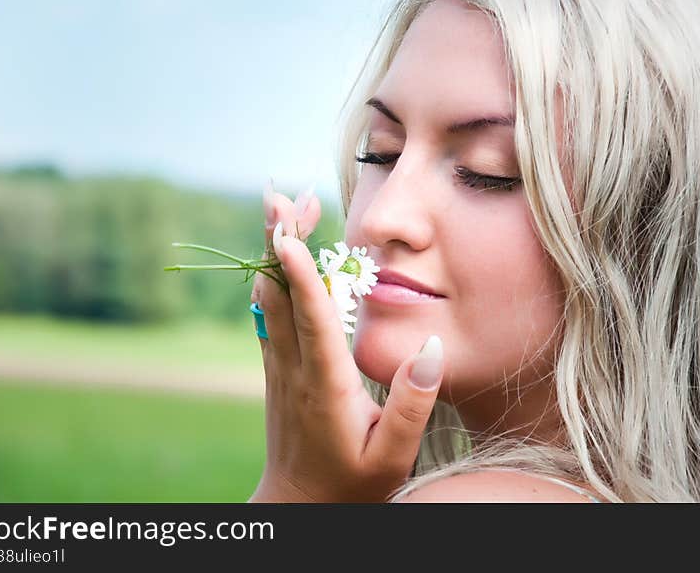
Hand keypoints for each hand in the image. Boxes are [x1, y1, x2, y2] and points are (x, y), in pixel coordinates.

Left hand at [247, 183, 444, 502]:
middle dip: (279, 240)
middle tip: (282, 193)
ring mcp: (280, 364)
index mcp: (325, 385)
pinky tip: (281, 246)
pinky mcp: (277, 364)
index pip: (311, 321)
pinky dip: (275, 271)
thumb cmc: (351, 485)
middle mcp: (295, 367)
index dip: (301, 273)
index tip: (287, 232)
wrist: (299, 506)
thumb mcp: (392, 456)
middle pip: (280, 293)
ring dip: (274, 248)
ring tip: (284, 203)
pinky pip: (269, 309)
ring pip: (270, 295)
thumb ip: (412, 405)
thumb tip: (430, 345)